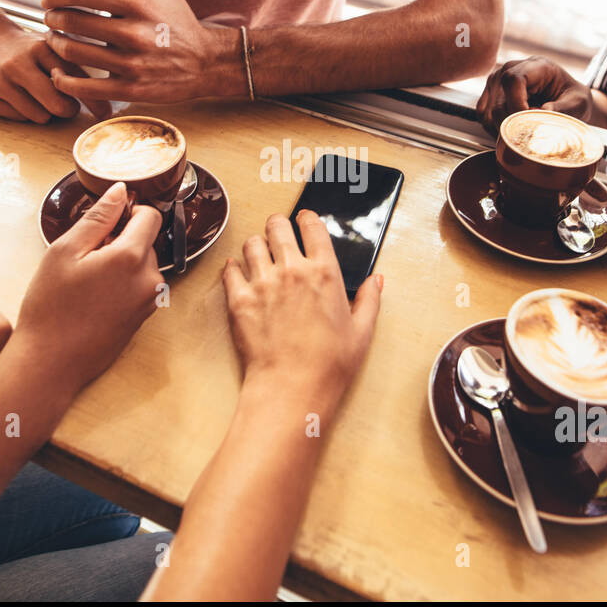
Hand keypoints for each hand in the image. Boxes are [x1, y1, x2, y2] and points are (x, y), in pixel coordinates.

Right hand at [0, 27, 107, 122]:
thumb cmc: (31, 52)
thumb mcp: (55, 51)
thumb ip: (80, 73)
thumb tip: (106, 110)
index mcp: (40, 48)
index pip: (74, 82)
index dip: (92, 100)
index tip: (104, 113)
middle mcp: (16, 62)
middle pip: (57, 106)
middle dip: (66, 109)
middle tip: (65, 104)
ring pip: (38, 117)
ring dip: (43, 112)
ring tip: (36, 95)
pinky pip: (17, 119)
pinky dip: (23, 113)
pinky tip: (17, 96)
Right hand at [13, 182, 164, 396]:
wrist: (50, 363)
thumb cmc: (51, 307)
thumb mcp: (65, 251)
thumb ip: (98, 217)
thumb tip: (121, 191)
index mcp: (132, 258)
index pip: (149, 216)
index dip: (127, 213)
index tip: (103, 224)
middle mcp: (150, 279)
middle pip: (145, 241)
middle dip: (119, 241)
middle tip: (84, 259)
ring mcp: (149, 301)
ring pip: (142, 264)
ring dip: (119, 264)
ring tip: (86, 282)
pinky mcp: (144, 318)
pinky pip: (138, 287)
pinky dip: (120, 284)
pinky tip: (93, 299)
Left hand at [42, 0, 242, 104]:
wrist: (207, 64)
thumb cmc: (181, 22)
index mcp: (139, 4)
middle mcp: (134, 34)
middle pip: (74, 22)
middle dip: (52, 18)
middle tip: (49, 18)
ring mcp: (132, 64)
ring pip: (75, 53)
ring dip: (54, 45)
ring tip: (52, 40)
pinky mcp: (131, 90)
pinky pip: (86, 88)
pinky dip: (65, 80)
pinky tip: (59, 73)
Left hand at [222, 212, 382, 411]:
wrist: (292, 388)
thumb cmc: (329, 365)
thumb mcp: (361, 332)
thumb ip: (369, 300)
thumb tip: (376, 280)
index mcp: (325, 272)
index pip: (312, 227)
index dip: (307, 218)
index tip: (304, 220)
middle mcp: (292, 270)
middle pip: (277, 226)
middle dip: (278, 225)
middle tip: (278, 232)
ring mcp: (263, 283)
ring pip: (251, 244)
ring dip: (257, 245)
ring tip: (260, 254)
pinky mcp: (239, 299)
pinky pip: (230, 270)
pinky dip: (233, 267)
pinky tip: (238, 272)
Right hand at [476, 56, 597, 132]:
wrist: (565, 99)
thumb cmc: (572, 99)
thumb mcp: (578, 103)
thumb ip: (564, 108)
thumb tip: (544, 112)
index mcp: (535, 66)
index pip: (512, 80)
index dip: (517, 105)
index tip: (529, 122)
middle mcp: (510, 69)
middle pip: (499, 102)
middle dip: (514, 124)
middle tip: (532, 132)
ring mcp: (496, 82)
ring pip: (489, 114)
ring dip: (505, 129)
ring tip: (525, 130)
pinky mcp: (489, 95)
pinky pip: (483, 118)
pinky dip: (496, 129)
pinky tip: (513, 130)